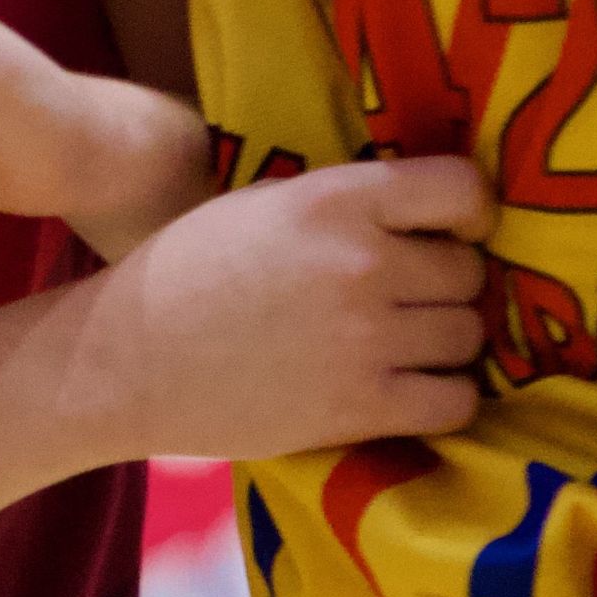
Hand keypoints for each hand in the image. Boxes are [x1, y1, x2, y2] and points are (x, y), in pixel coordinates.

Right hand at [83, 156, 487, 459]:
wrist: (125, 360)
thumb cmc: (190, 271)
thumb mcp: (267, 203)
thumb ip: (348, 203)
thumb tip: (428, 218)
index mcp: (337, 199)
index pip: (462, 189)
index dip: (470, 212)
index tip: (455, 231)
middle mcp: (362, 262)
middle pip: (469, 272)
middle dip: (446, 286)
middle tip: (407, 300)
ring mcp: (367, 339)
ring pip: (468, 337)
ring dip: (445, 343)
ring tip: (404, 347)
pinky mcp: (362, 407)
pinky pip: (456, 401)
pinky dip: (444, 398)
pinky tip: (411, 391)